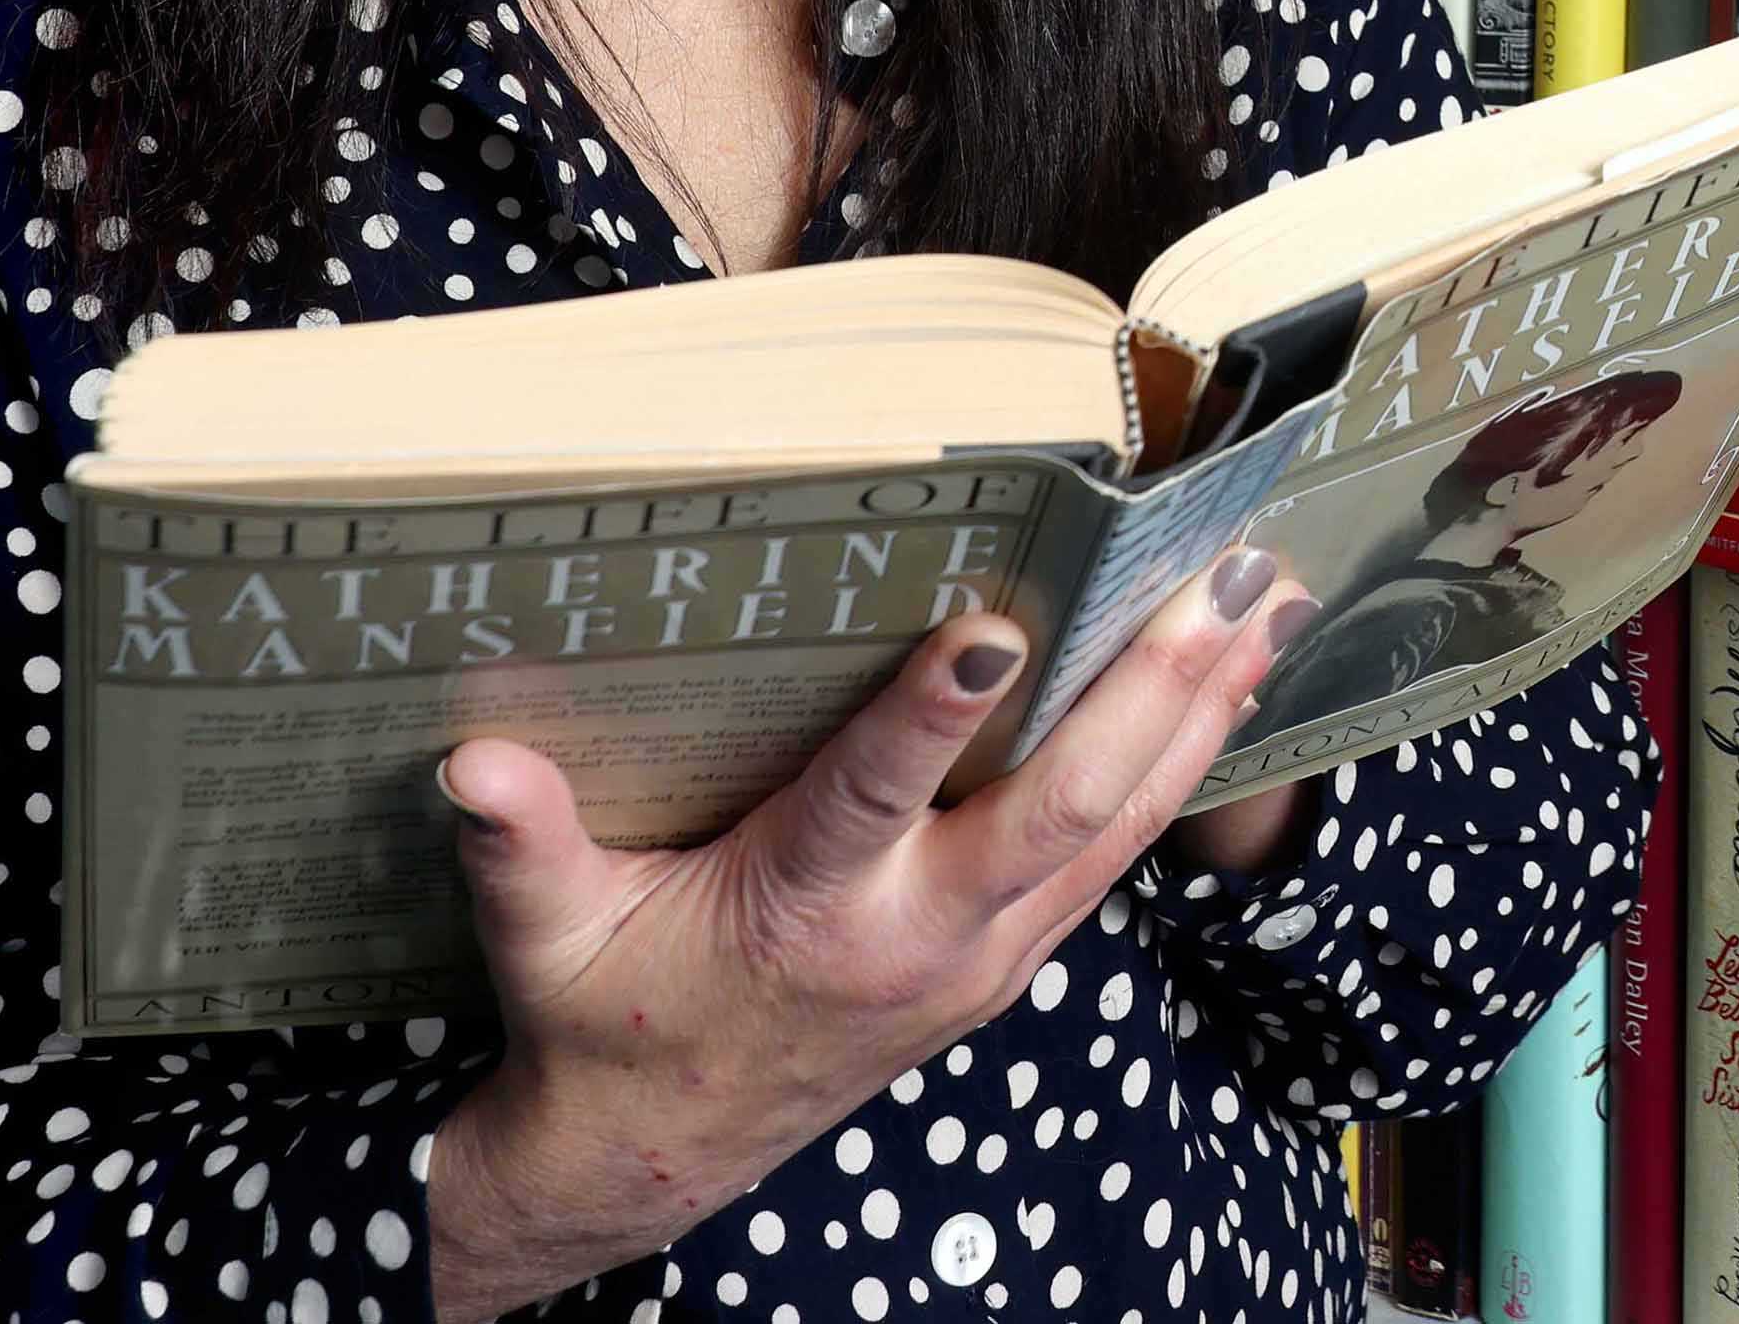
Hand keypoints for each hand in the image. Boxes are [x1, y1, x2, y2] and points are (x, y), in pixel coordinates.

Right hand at [424, 553, 1316, 1323]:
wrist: (652, 1157)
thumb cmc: (602, 1019)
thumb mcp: (546, 934)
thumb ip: (522, 843)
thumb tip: (471, 762)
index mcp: (807, 909)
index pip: (879, 798)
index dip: (936, 714)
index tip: (999, 625)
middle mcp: (918, 932)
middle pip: (1061, 807)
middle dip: (1150, 691)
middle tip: (1221, 581)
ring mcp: (981, 953)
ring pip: (1117, 825)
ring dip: (1199, 711)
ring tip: (1266, 598)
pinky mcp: (1008, 958)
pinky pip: (1114, 850)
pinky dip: (1178, 764)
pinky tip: (1228, 685)